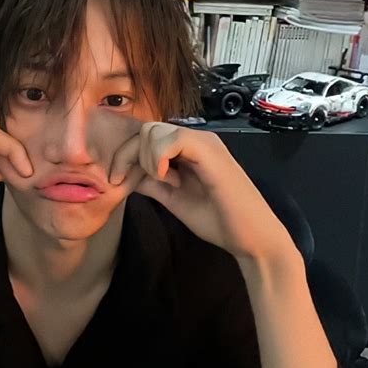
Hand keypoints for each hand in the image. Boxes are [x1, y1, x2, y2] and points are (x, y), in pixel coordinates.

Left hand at [109, 122, 293, 261]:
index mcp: (188, 149)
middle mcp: (196, 138)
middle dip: (127, 154)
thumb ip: (152, 183)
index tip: (116, 180)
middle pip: (145, 129)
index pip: (146, 136)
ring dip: (145, 158)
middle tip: (125, 181)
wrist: (252, 238)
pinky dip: (159, 158)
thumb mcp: (173, 199)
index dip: (125, 154)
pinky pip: (172, 138)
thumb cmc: (219, 221)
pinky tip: (168, 179)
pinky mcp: (210, 150)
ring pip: (154, 131)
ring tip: (161, 183)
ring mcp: (204, 141)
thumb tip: (126, 173)